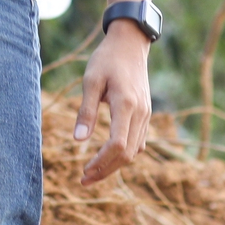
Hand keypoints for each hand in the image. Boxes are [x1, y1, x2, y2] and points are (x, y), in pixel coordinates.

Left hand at [74, 19, 152, 185]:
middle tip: (84, 180)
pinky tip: (108, 158)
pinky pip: (138, 142)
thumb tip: (78, 141)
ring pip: (134, 151)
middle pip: (127, 154)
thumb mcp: (90, 81)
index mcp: (126, 104)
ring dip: (114, 165)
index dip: (102, 162)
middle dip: (106, 170)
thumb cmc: (106, 60)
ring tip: (92, 173)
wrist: (130, 44)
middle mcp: (140, 113)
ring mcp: (146, 114)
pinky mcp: (145, 114)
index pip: (117, 145)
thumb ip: (85, 111)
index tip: (84, 171)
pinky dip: (124, 154)